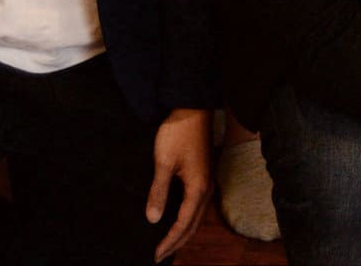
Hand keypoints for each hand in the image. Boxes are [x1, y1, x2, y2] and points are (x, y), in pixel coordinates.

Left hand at [145, 107, 209, 259]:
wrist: (192, 108)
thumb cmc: (178, 133)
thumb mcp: (163, 163)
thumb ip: (159, 192)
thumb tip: (153, 219)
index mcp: (198, 188)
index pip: (183, 223)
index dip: (170, 241)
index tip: (156, 255)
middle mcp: (206, 187)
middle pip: (194, 224)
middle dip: (178, 242)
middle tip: (161, 256)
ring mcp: (207, 180)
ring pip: (197, 215)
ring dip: (184, 231)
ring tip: (170, 243)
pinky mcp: (203, 174)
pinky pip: (197, 204)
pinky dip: (188, 218)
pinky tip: (179, 218)